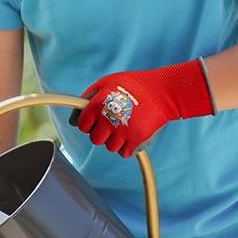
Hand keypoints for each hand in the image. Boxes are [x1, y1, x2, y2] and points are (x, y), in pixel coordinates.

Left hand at [72, 59, 215, 156]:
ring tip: (126, 124)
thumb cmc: (131, 85)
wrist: (162, 92)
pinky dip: (129, 146)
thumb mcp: (105, 83)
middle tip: (113, 122)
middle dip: (102, 133)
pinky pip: (124, 153)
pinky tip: (134, 131)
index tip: (96, 119)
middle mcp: (107, 120)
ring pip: (110, 148)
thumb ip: (88, 99)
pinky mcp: (136, 142)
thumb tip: (75, 117)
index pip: (80, 125)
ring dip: (116, 139)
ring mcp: (122, 133)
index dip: (88, 123)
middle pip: (94, 139)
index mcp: (96, 105)